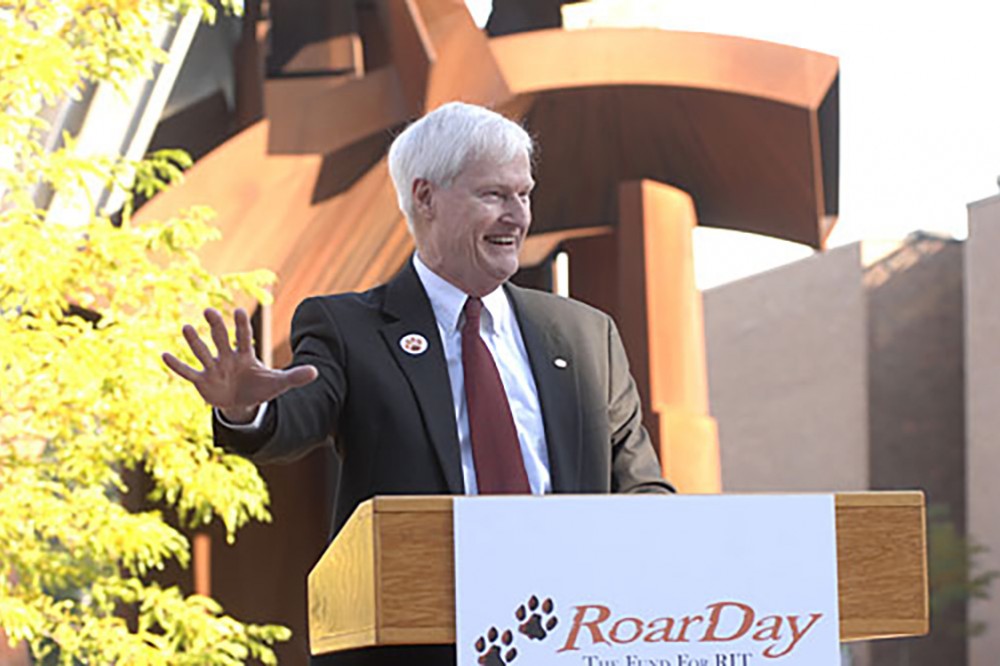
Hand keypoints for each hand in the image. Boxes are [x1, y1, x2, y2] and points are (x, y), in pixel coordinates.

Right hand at [162, 308, 317, 422]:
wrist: (243, 403)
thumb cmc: (260, 387)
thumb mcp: (279, 383)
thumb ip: (295, 376)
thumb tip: (316, 372)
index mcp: (246, 354)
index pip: (243, 336)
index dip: (240, 325)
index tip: (237, 310)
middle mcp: (227, 357)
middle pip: (220, 338)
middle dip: (215, 325)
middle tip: (209, 310)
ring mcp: (213, 368)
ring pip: (202, 352)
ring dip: (194, 341)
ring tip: (185, 327)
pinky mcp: (202, 381)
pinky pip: (188, 372)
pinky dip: (177, 365)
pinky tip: (164, 355)